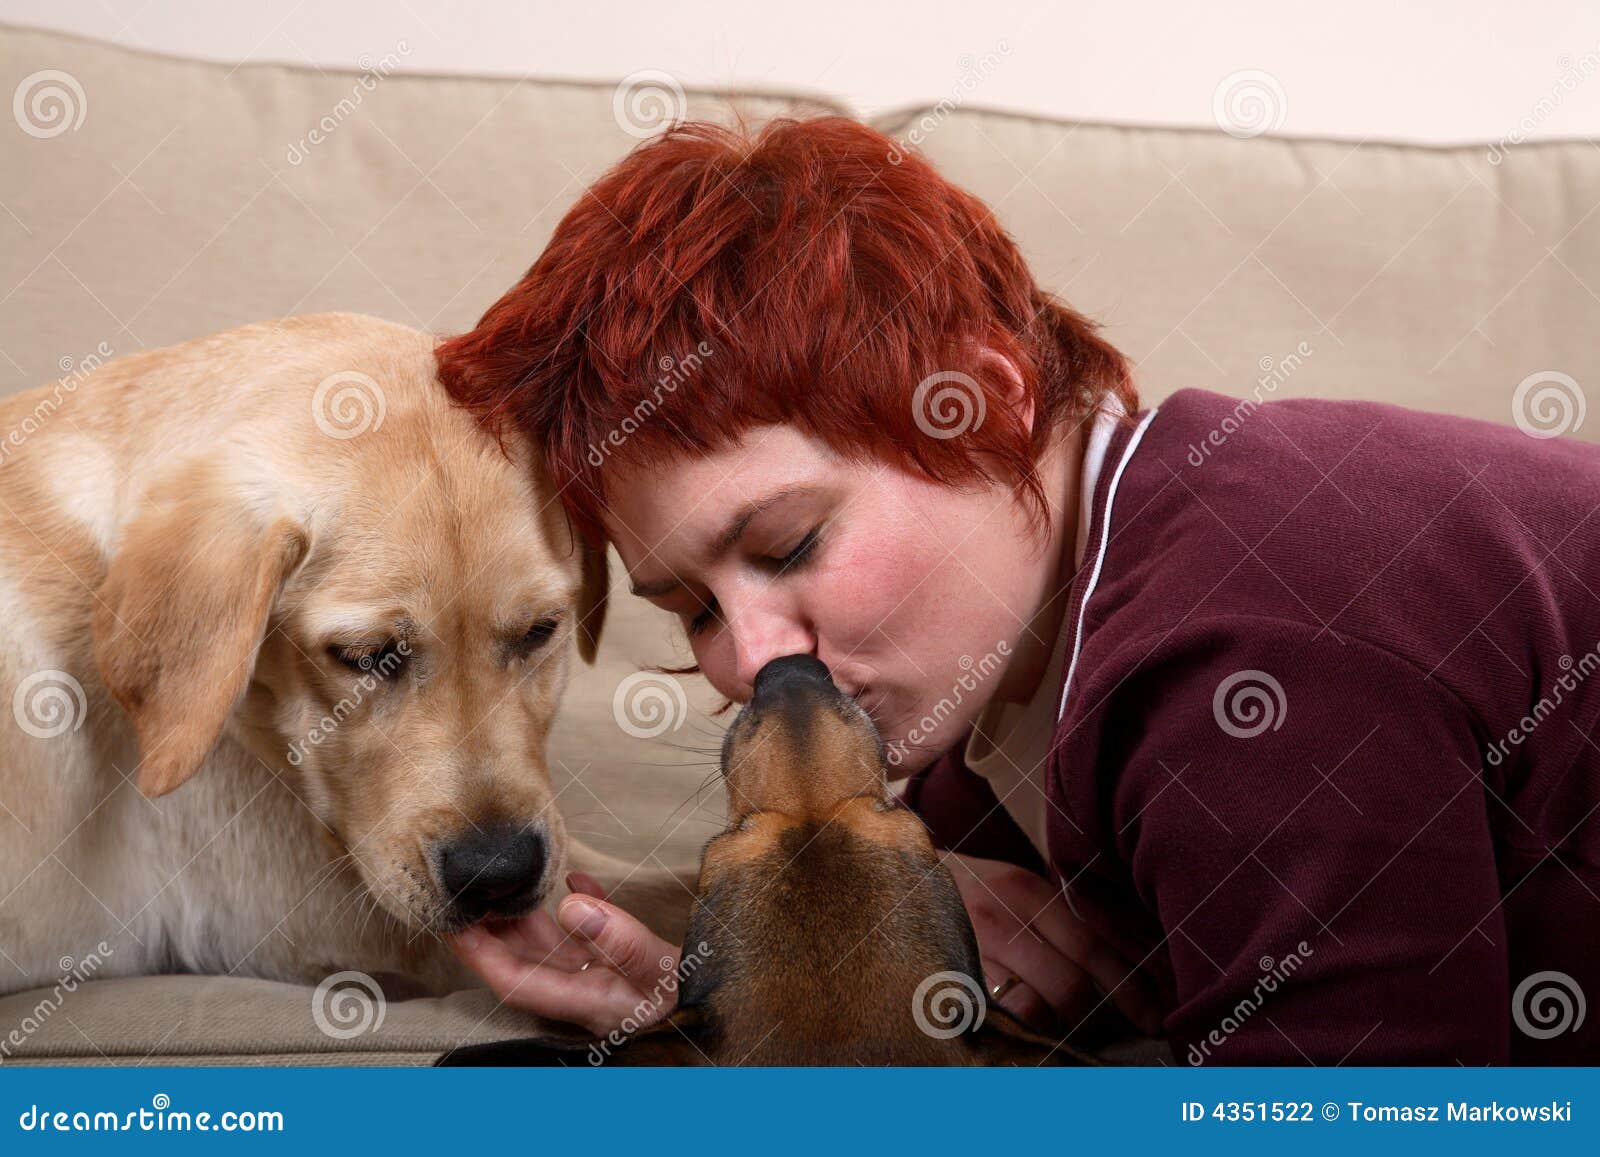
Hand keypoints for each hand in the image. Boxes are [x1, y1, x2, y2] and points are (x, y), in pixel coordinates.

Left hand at [450, 872, 680, 1036]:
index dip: (481, 954)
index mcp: (586, 1000)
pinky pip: (595, 935)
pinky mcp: (629, 963)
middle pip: (527, 962)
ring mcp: (607, 977)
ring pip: (555, 946)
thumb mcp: (661, 973)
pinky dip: (584, 906)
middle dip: (494, 930)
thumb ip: (619, 939)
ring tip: (505, 883)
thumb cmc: (696, 1006)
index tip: (454, 924)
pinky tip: (578, 880)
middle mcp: (589, 991)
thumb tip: (570, 902)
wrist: (732, 1016)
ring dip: (529, 917)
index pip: (516, 980)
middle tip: (468, 891)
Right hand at [943, 852, 1162, 1036]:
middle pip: (1068, 987)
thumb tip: (1131, 960)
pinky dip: (1014, 1032)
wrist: (899, 877)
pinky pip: (993, 1020)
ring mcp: (968, 952)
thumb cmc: (974, 889)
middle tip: (1108, 1031)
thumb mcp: (1020, 887)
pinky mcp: (944, 978)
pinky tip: (1019, 1031)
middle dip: (1094, 1017)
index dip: (1129, 987)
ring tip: (1057, 1028)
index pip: (1092, 947)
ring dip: (1053, 1029)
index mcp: (1027, 892)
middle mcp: (1000, 920)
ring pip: (1031, 1011)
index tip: (1154, 1017)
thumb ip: (1063, 919)